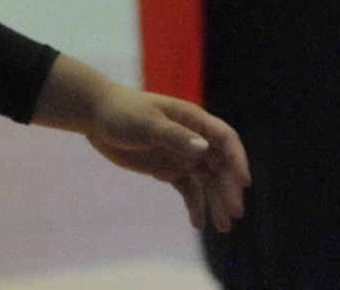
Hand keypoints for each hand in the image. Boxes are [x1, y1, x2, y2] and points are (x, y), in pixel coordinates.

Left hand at [82, 86, 250, 232]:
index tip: (244, 182)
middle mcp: (192, 138)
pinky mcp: (168, 169)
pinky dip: (195, 205)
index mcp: (193, 120)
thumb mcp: (146, 124)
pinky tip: (197, 224)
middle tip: (234, 213)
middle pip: (220, 165)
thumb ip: (174, 137)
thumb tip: (203, 150)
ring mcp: (181, 155)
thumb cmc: (122, 112)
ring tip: (223, 227)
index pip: (225, 139)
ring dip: (216, 202)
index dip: (238, 159)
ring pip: (207, 181)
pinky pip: (188, 190)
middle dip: (229, 188)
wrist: (95, 116)